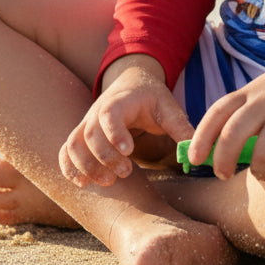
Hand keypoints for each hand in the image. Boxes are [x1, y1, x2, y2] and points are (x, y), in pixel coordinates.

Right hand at [59, 55, 192, 186]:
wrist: (131, 82)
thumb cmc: (150, 97)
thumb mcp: (168, 106)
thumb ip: (181, 127)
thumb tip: (197, 152)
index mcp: (120, 101)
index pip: (109, 114)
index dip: (114, 133)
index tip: (128, 151)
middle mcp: (97, 111)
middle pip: (90, 133)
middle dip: (104, 157)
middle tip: (126, 172)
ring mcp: (86, 123)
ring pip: (74, 143)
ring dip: (86, 166)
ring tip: (108, 181)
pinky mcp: (81, 135)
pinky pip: (66, 150)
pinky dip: (68, 167)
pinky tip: (81, 183)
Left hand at [187, 51, 264, 181]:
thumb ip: (245, 112)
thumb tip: (217, 148)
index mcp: (252, 91)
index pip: (217, 113)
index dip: (200, 138)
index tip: (193, 160)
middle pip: (232, 135)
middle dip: (223, 161)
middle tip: (224, 175)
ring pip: (262, 156)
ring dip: (260, 173)